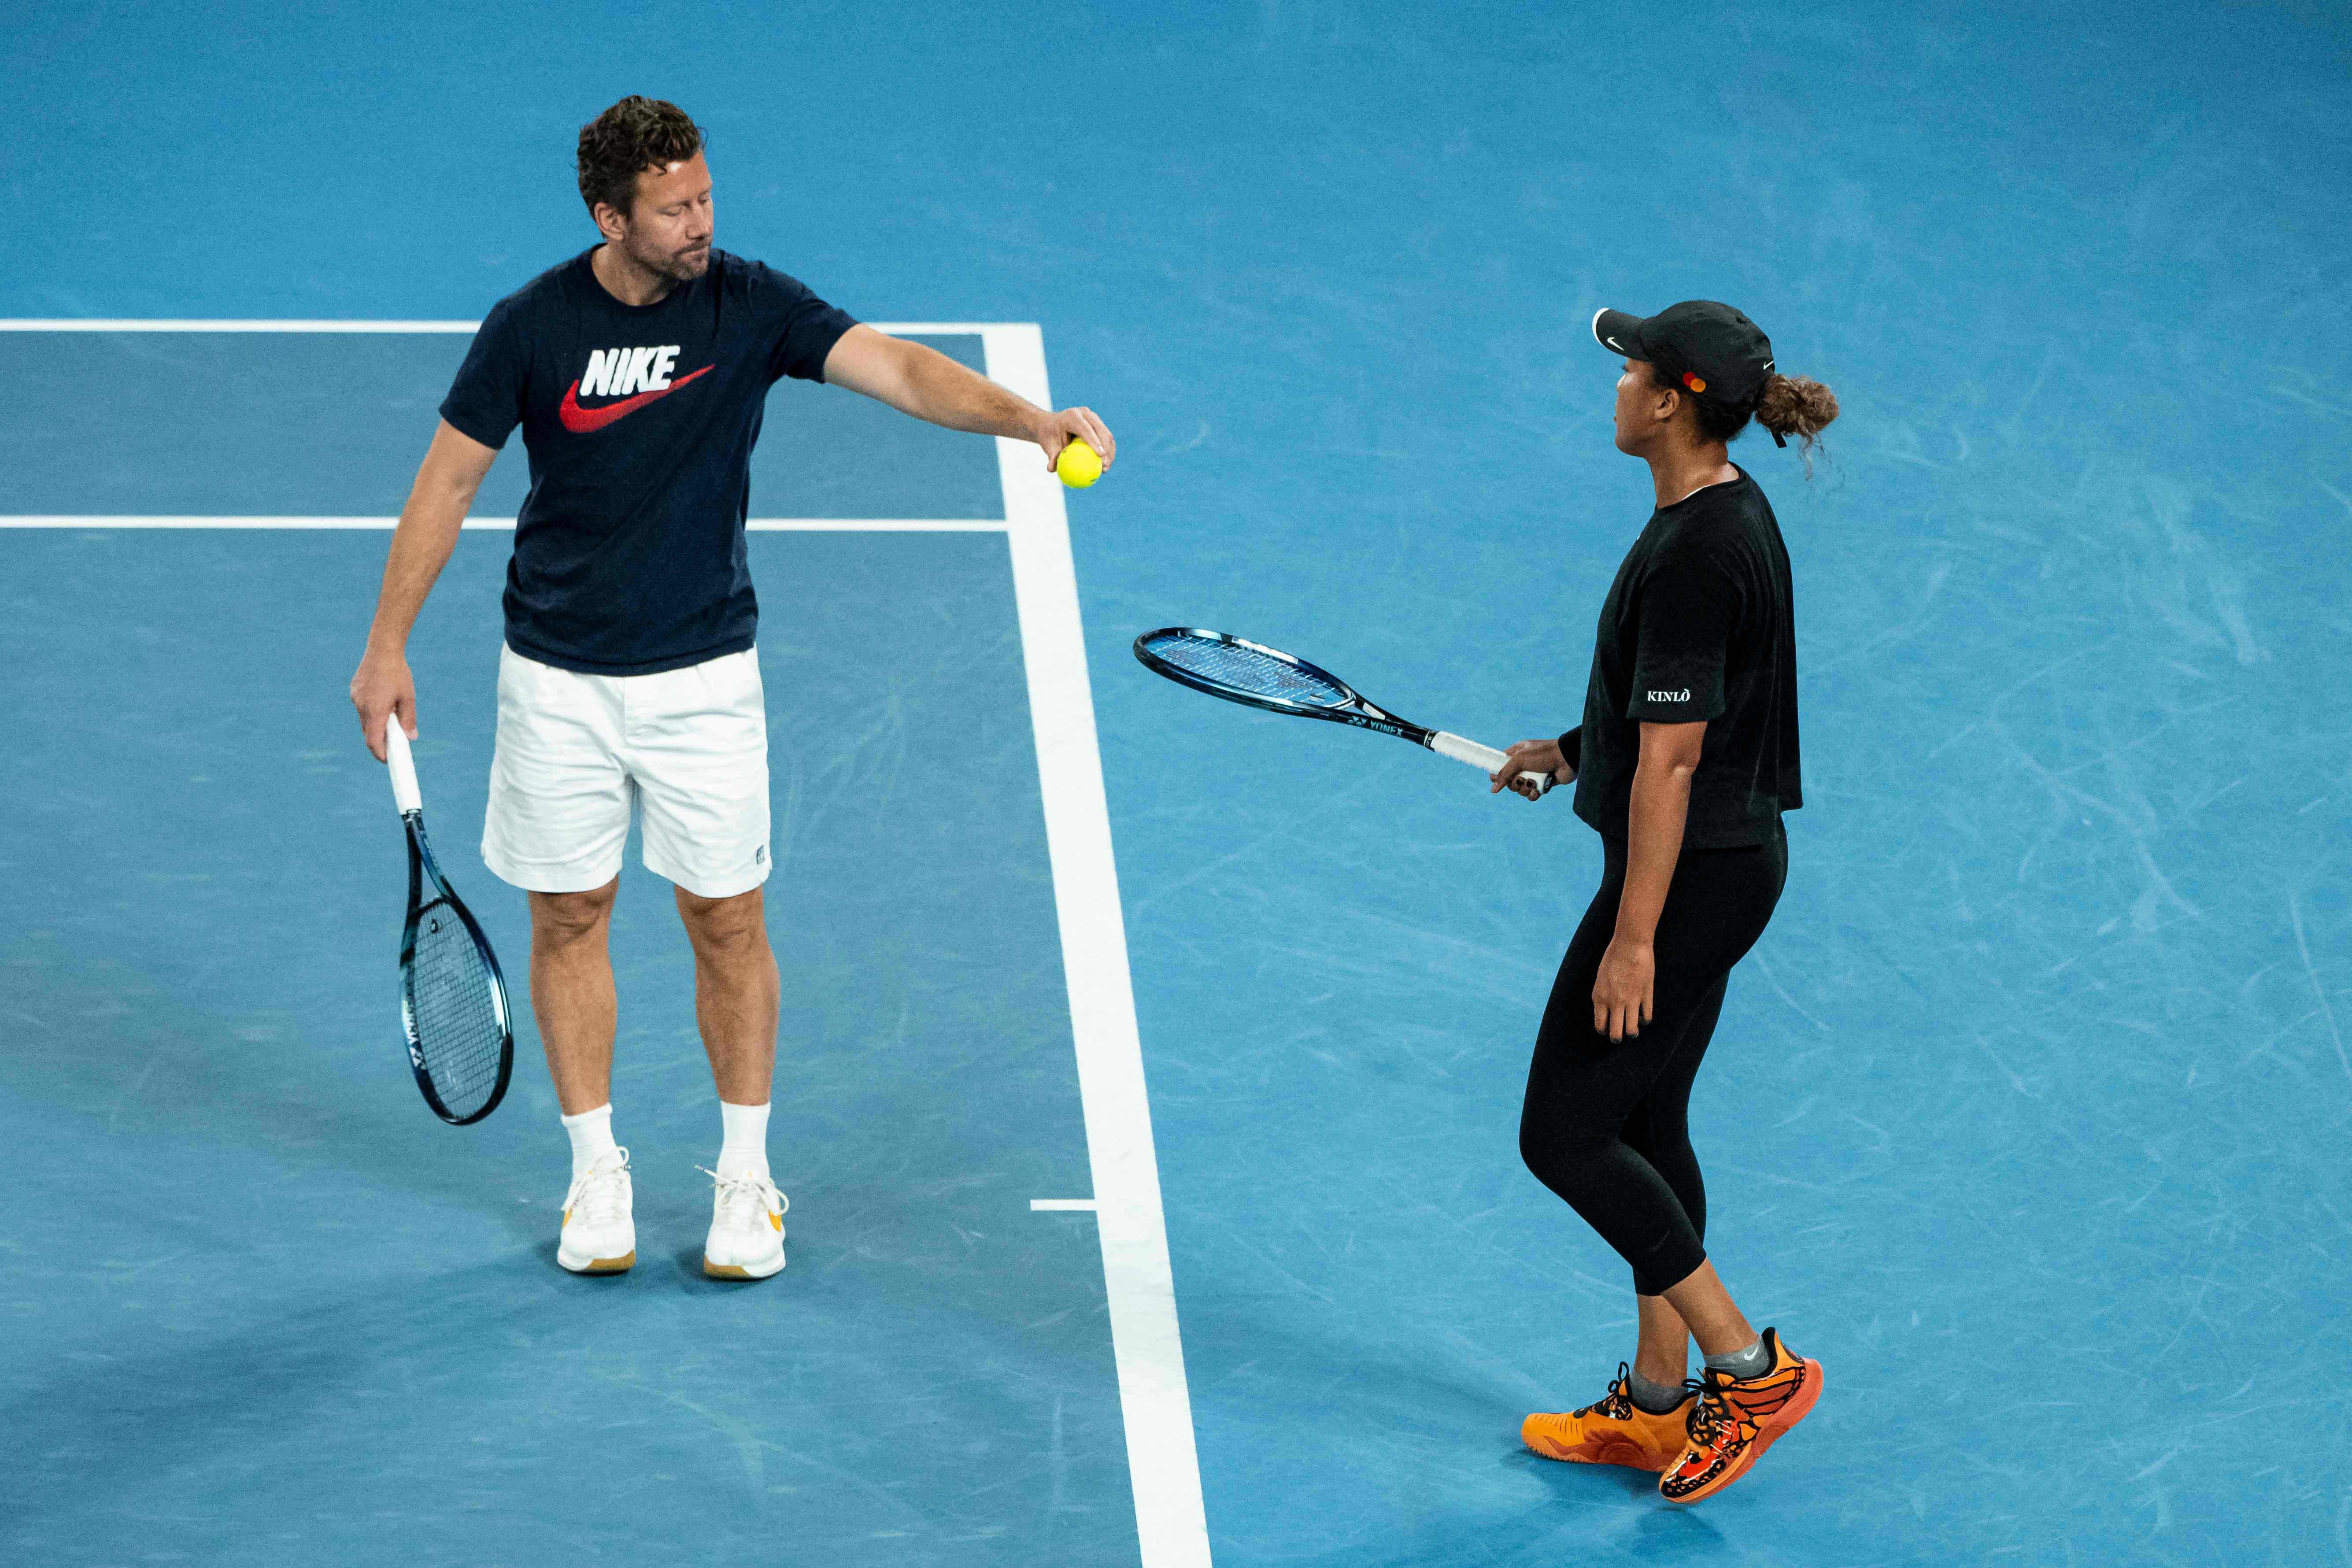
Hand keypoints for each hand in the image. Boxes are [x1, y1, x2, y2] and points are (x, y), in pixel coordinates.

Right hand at [351, 647, 417, 761]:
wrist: (382, 649)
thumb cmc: (398, 673)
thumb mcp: (408, 697)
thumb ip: (408, 719)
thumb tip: (411, 738)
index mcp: (375, 710)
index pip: (373, 740)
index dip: (379, 753)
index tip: (387, 761)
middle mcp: (362, 706)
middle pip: (369, 732)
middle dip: (379, 741)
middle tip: (392, 746)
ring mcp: (355, 698)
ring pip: (364, 720)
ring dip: (376, 725)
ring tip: (390, 720)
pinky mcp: (354, 691)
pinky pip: (361, 708)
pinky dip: (371, 712)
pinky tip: (382, 704)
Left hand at [1034, 407, 1114, 471]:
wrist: (1051, 425)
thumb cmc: (1049, 436)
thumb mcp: (1047, 445)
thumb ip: (1051, 456)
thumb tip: (1051, 469)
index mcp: (1072, 416)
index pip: (1086, 428)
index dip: (1095, 441)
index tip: (1100, 456)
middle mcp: (1085, 413)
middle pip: (1100, 430)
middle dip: (1106, 448)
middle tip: (1105, 467)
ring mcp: (1093, 418)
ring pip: (1106, 434)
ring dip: (1109, 452)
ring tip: (1106, 469)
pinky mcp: (1098, 424)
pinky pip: (1107, 438)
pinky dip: (1108, 451)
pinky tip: (1106, 465)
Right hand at [1489, 738, 1574, 800]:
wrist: (1567, 759)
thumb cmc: (1543, 754)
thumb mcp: (1519, 760)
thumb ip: (1504, 773)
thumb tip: (1493, 789)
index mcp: (1517, 754)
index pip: (1501, 765)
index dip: (1497, 773)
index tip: (1495, 778)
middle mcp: (1524, 765)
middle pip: (1509, 781)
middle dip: (1514, 783)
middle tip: (1521, 779)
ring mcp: (1533, 775)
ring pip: (1520, 789)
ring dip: (1524, 789)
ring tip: (1532, 783)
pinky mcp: (1542, 784)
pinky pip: (1531, 795)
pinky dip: (1533, 794)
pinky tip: (1538, 790)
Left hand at [1592, 936, 1654, 1041]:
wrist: (1630, 945)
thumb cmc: (1613, 958)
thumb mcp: (1600, 979)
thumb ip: (1602, 996)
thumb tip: (1607, 1011)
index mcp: (1600, 998)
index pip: (1600, 1026)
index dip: (1604, 1030)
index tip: (1608, 1029)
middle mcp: (1614, 1003)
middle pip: (1615, 1033)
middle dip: (1617, 1038)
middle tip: (1620, 1036)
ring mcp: (1631, 1000)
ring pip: (1632, 1030)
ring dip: (1632, 1032)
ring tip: (1633, 1030)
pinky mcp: (1646, 995)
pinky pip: (1647, 1017)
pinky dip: (1645, 1020)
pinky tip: (1643, 1017)